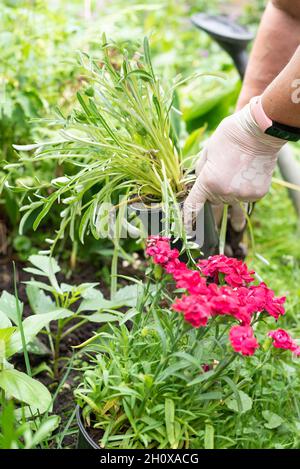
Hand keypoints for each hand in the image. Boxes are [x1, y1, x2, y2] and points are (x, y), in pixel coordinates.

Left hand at [184, 99, 286, 233]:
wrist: (259, 132)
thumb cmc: (230, 137)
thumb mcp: (207, 152)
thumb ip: (200, 171)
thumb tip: (199, 183)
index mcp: (207, 182)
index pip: (194, 205)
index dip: (188, 219)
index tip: (186, 229)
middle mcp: (224, 193)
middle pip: (214, 202)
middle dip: (213, 196)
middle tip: (219, 185)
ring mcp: (242, 195)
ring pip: (231, 201)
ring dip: (231, 194)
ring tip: (236, 192)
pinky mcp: (256, 195)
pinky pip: (245, 198)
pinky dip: (245, 191)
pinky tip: (248, 175)